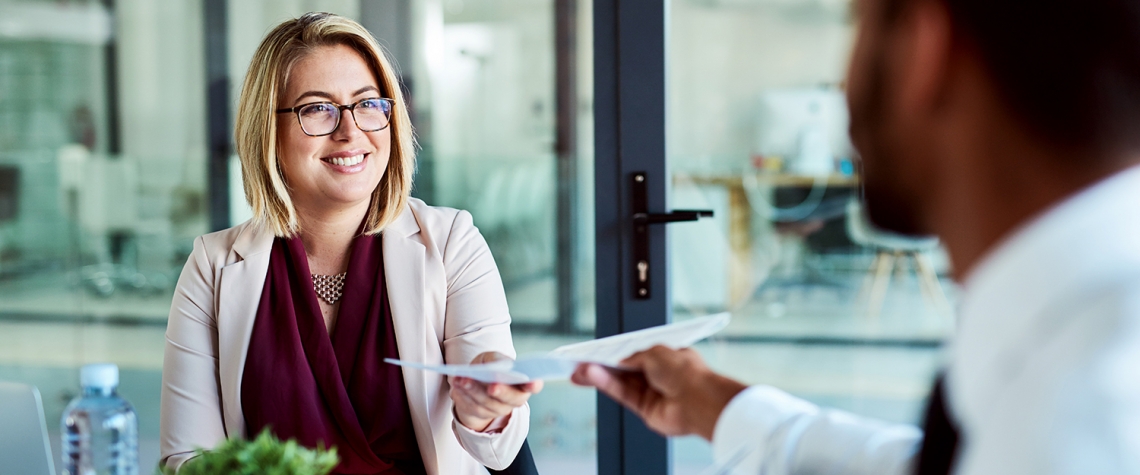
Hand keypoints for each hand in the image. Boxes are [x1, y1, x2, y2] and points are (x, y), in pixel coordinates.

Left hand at [449, 351, 543, 431]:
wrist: (475, 380)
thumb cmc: (489, 366)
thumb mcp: (492, 357)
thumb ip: (496, 360)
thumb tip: (497, 366)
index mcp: (523, 382)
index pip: (534, 385)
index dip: (534, 384)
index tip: (531, 381)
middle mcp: (515, 399)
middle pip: (511, 399)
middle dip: (501, 392)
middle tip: (492, 386)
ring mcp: (499, 409)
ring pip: (488, 404)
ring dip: (474, 391)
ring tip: (463, 380)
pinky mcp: (482, 415)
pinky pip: (473, 408)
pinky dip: (463, 395)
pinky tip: (457, 385)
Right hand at [571, 345, 746, 440]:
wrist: (699, 400)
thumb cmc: (687, 372)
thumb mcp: (654, 351)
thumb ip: (632, 356)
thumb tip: (618, 360)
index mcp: (665, 356)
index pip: (635, 353)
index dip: (615, 352)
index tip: (596, 351)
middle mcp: (658, 374)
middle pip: (623, 369)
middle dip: (601, 365)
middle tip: (579, 362)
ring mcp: (652, 392)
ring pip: (620, 382)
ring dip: (600, 375)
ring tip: (580, 371)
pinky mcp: (645, 409)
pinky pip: (622, 395)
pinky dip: (607, 385)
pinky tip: (593, 377)